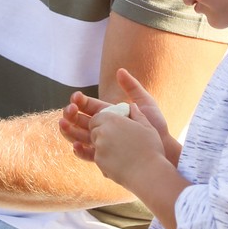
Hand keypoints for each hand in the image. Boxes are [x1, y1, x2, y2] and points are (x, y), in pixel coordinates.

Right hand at [60, 68, 180, 167]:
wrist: (164, 149)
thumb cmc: (157, 127)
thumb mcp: (145, 103)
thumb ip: (132, 87)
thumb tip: (119, 70)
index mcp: (110, 114)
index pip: (89, 106)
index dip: (80, 101)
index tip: (76, 97)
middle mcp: (103, 128)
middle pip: (79, 120)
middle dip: (70, 114)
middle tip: (69, 111)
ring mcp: (103, 143)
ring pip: (79, 136)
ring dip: (68, 130)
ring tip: (63, 125)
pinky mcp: (105, 158)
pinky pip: (88, 155)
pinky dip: (79, 150)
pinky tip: (76, 145)